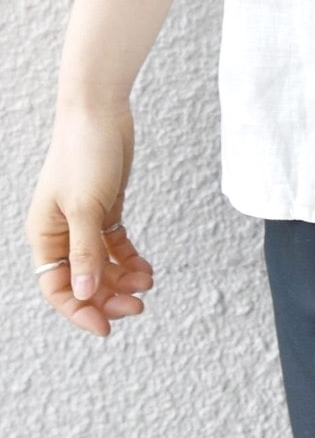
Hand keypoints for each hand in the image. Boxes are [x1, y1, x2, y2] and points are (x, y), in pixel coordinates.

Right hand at [25, 103, 154, 337]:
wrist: (100, 111)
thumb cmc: (84, 152)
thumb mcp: (85, 206)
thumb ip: (85, 252)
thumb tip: (84, 294)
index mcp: (44, 235)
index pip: (57, 288)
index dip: (79, 310)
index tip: (107, 326)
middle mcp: (61, 232)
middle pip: (82, 280)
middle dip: (108, 296)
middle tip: (138, 305)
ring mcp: (83, 221)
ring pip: (100, 264)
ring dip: (122, 278)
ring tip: (147, 283)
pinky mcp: (105, 208)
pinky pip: (114, 244)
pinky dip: (129, 258)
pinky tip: (146, 268)